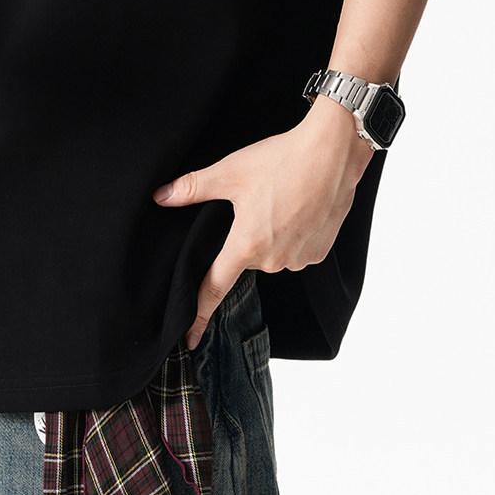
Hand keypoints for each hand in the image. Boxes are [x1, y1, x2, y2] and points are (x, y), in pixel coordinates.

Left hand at [152, 99, 375, 349]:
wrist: (333, 154)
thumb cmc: (280, 160)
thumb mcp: (230, 172)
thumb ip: (192, 188)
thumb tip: (161, 197)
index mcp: (246, 245)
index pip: (214, 288)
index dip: (197, 314)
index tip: (187, 340)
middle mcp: (273, 261)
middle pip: (245, 258)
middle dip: (243, 237)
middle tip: (255, 202)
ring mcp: (298, 259)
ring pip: (271, 254)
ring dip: (269, 235)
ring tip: (279, 199)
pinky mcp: (319, 252)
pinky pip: (295, 251)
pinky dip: (292, 234)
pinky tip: (297, 208)